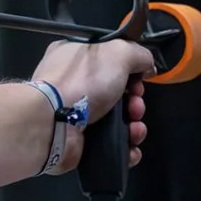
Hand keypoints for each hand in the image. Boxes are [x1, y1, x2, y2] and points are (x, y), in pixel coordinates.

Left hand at [29, 38, 156, 173]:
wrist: (52, 123)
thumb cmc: (83, 81)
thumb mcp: (118, 53)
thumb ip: (138, 54)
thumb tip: (147, 66)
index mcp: (76, 57)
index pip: (111, 61)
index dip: (130, 71)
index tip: (140, 80)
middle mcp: (74, 84)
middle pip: (118, 93)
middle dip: (135, 102)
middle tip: (136, 107)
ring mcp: (75, 115)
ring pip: (117, 120)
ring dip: (135, 126)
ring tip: (135, 129)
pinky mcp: (80, 141)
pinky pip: (110, 144)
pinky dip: (126, 147)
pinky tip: (131, 147)